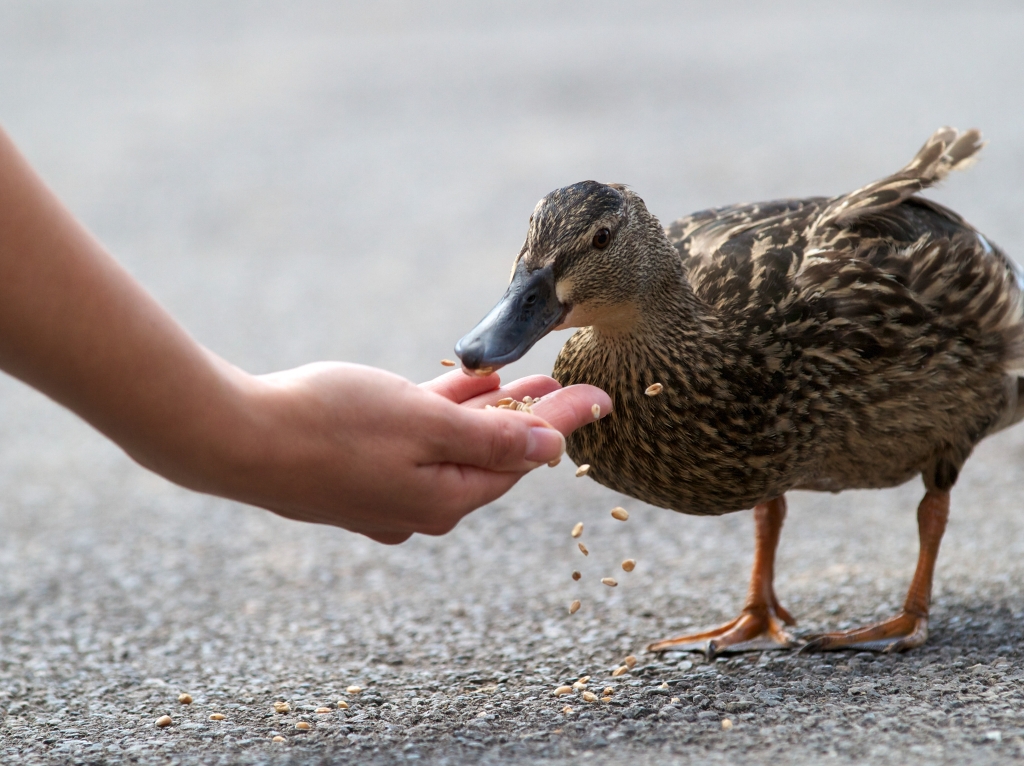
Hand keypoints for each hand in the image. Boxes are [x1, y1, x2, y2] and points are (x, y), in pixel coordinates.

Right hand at [221, 364, 611, 543]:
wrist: (236, 439)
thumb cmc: (330, 425)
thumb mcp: (424, 424)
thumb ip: (492, 438)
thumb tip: (551, 451)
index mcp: (445, 500)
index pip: (522, 459)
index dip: (564, 422)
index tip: (602, 396)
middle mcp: (421, 505)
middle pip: (492, 455)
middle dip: (531, 417)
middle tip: (572, 386)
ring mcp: (388, 491)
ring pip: (453, 445)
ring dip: (489, 411)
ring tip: (526, 379)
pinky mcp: (359, 471)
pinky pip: (417, 441)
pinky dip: (443, 414)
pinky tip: (462, 386)